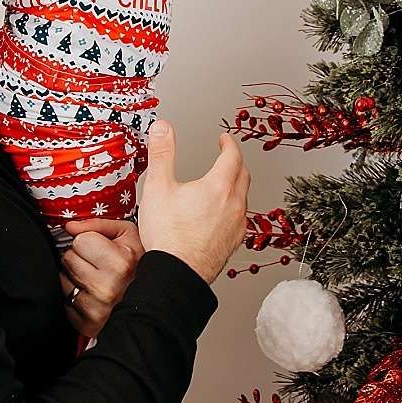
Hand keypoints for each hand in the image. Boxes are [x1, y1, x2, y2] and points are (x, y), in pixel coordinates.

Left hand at [58, 217, 142, 337]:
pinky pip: (64, 300)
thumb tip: (70, 226)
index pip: (80, 240)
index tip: (101, 248)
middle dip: (81, 257)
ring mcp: (97, 309)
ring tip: (97, 279)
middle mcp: (108, 288)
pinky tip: (92, 295)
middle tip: (99, 264)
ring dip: (75, 276)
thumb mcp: (128, 235)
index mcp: (122, 263)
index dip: (90, 241)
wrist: (152, 303)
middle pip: (68, 258)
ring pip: (62, 278)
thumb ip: (98, 225)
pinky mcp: (86, 325)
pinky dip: (74, 296)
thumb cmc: (140, 266)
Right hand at [134, 120, 249, 283]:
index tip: (224, 139)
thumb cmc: (168, 236)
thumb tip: (163, 128)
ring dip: (236, 186)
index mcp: (219, 187)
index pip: (232, 156)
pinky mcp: (232, 244)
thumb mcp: (158, 187)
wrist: (177, 274)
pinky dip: (233, 209)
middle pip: (243, 175)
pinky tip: (222, 215)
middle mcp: (234, 205)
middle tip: (226, 156)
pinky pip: (240, 220)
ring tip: (223, 184)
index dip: (229, 144)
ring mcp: (236, 226)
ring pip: (243, 198)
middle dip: (235, 162)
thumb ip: (162, 153)